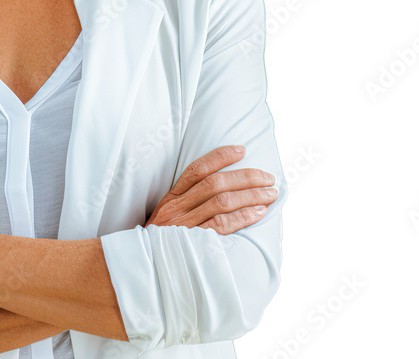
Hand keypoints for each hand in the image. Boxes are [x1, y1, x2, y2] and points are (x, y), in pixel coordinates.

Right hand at [144, 145, 277, 234]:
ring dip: (251, 196)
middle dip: (246, 177)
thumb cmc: (163, 242)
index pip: (196, 169)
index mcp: (171, 198)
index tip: (242, 150)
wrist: (146, 268)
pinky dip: (244, 216)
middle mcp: (177, 208)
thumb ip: (187, 204)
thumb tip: (222, 188)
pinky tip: (260, 213)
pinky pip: (223, 225)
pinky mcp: (196, 243)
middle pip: (215, 183)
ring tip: (271, 194)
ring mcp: (186, 225)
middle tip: (269, 178)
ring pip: (222, 202)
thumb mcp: (167, 218)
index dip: (220, 157)